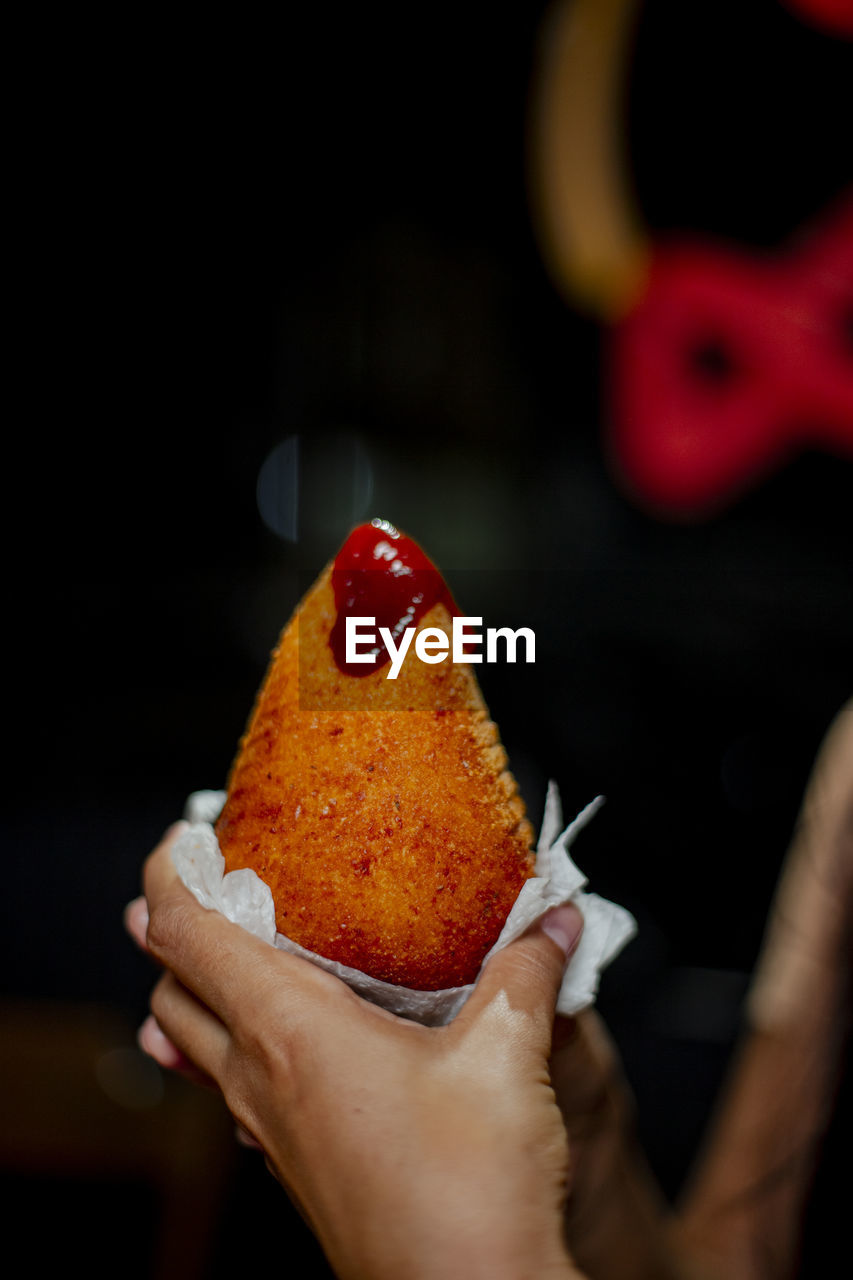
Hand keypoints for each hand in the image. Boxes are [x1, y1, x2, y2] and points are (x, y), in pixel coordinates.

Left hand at [129, 833, 589, 1279]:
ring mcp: (272, 1131)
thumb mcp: (508, 1056)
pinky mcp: (296, 1166)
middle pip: (174, 989)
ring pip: (197, 1044)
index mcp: (291, 1032)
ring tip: (217, 953)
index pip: (188, 936)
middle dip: (169, 928)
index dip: (169, 876)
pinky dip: (231, 1047)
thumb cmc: (470, 1192)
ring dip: (194, 991)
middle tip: (197, 883)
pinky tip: (275, 1049)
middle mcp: (262, 1079)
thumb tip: (556, 918)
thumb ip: (527, 971)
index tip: (181, 837)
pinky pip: (234, 1092)